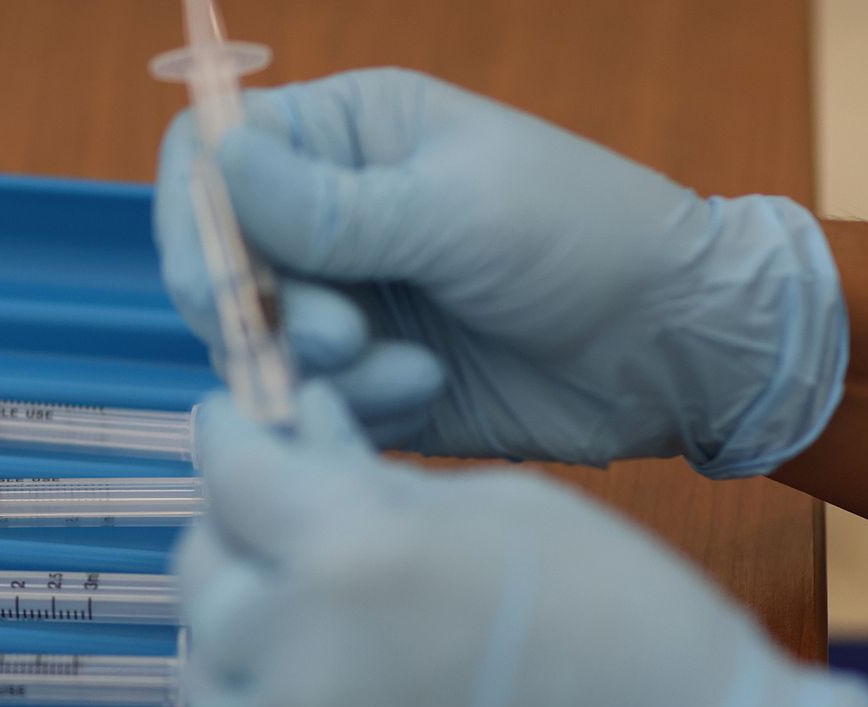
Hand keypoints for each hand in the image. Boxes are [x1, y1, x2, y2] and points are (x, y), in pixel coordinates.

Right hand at [156, 69, 846, 476]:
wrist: (673, 350)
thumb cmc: (585, 239)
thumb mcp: (454, 210)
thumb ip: (327, 206)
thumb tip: (214, 157)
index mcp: (347, 137)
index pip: (209, 156)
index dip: (194, 218)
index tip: (223, 280)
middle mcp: (328, 217)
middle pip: (216, 264)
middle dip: (264, 313)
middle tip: (339, 337)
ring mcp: (343, 300)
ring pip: (255, 346)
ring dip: (320, 371)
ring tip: (410, 373)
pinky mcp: (364, 378)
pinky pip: (306, 404)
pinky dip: (354, 409)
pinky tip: (427, 395)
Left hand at [178, 384, 867, 706]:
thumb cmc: (618, 615)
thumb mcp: (497, 507)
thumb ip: (370, 475)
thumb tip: (301, 421)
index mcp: (352, 548)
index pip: (232, 473)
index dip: (229, 440)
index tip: (232, 431)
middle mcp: (303, 646)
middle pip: (201, 574)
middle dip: (233, 538)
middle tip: (275, 532)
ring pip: (205, 673)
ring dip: (241, 641)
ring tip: (304, 626)